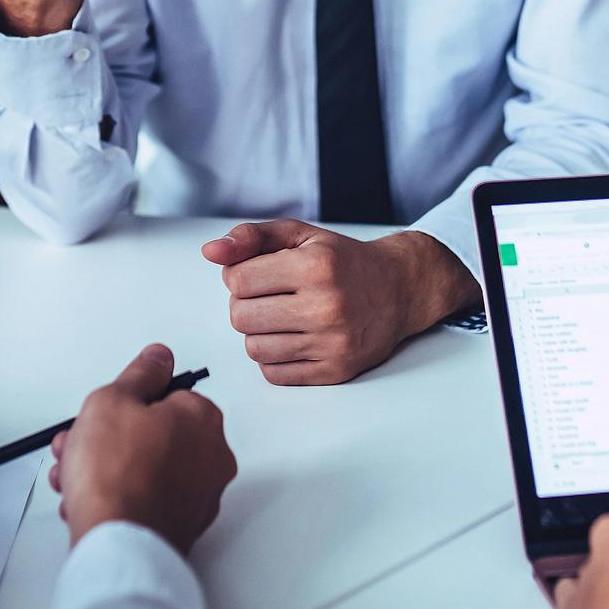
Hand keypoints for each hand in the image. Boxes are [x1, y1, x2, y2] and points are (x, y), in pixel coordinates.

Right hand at [48, 343, 236, 555]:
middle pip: (155, 434)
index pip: (167, 395)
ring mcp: (199, 497)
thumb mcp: (114, 400)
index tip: (109, 409)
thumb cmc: (117, 475)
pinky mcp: (182, 527)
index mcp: (204, 419)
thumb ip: (139, 374)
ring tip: (75, 474)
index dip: (128, 403)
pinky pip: (148, 500)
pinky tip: (89, 499)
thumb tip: (158, 359)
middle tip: (84, 443)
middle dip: (111, 438)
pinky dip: (121, 496)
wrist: (116, 543)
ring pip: (148, 469)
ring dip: (108, 467)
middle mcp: (212, 458)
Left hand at [202, 221, 478, 385]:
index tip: (259, 273)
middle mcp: (325, 306)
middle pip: (240, 317)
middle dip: (246, 305)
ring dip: (259, 332)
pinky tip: (293, 337)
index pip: (237, 280)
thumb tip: (210, 251)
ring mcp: (332, 343)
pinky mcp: (335, 371)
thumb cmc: (344, 261)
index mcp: (315, 266)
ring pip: (254, 348)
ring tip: (282, 317)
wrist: (399, 290)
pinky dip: (275, 357)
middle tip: (270, 296)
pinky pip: (274, 374)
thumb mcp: (300, 235)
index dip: (239, 275)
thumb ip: (251, 237)